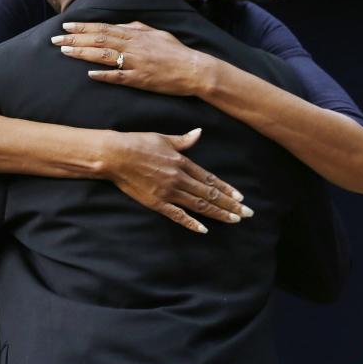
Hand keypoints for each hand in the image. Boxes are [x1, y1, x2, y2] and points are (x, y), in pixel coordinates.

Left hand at [52, 21, 214, 95]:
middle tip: (56, 39)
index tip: (66, 26)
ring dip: (83, 54)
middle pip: (99, 40)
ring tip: (65, 51)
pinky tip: (90, 74)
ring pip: (104, 56)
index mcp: (135, 34)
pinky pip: (119, 77)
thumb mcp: (156, 33)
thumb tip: (121, 24)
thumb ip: (137, 27)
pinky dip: (104, 75)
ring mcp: (136, 63)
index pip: (103, 28)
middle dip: (75, 39)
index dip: (83, 27)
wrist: (194, 69)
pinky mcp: (141, 79)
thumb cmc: (175, 51)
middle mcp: (133, 45)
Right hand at [97, 128, 252, 232]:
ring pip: (198, 205)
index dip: (226, 189)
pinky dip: (191, 223)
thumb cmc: (137, 143)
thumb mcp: (163, 138)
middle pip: (209, 194)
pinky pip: (177, 215)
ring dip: (218, 213)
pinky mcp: (156, 202)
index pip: (210, 178)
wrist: (115, 155)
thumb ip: (183, 140)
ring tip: (234, 220)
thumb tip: (199, 133)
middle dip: (230, 205)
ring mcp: (168, 192)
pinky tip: (204, 229)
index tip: (240, 198)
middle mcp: (179, 178)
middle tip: (247, 214)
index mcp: (182, 162)